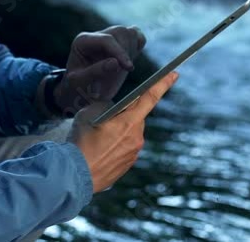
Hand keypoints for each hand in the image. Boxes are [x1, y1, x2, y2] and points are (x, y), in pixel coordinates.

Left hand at [55, 25, 145, 115]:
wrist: (81, 93)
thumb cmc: (78, 88)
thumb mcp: (81, 83)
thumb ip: (96, 72)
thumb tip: (116, 63)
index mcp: (82, 41)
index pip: (106, 40)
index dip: (120, 52)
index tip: (129, 68)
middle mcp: (95, 36)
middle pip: (119, 32)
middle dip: (126, 51)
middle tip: (125, 71)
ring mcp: (108, 37)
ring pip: (129, 32)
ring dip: (132, 49)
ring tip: (126, 68)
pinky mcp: (119, 43)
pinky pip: (135, 35)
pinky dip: (138, 44)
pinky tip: (133, 59)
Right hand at [69, 71, 177, 192]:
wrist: (74, 176)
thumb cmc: (81, 142)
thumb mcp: (87, 113)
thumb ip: (104, 105)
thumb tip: (111, 108)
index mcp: (129, 122)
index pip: (150, 97)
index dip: (163, 83)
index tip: (175, 73)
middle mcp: (136, 138)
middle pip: (135, 117)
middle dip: (123, 115)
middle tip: (103, 122)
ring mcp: (133, 153)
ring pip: (129, 134)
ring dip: (118, 132)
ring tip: (97, 139)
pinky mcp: (127, 166)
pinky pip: (125, 149)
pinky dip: (114, 146)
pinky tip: (99, 151)